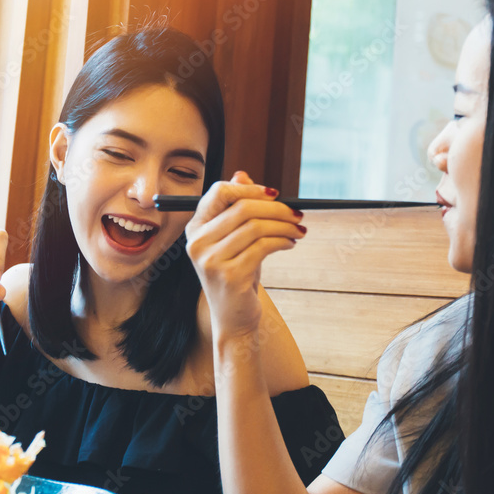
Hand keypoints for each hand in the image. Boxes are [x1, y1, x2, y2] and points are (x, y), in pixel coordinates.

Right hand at [186, 172, 305, 338]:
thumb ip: (236, 207)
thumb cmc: (236, 274)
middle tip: (297, 214)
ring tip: (298, 230)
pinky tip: (290, 243)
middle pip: (243, 208)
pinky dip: (283, 241)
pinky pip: (263, 247)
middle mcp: (198, 242)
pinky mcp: (229, 276)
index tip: (276, 194)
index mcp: (196, 228)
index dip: (251, 189)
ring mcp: (210, 260)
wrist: (233, 317)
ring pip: (256, 227)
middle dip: (276, 208)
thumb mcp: (236, 238)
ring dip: (284, 226)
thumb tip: (242, 175)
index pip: (219, 192)